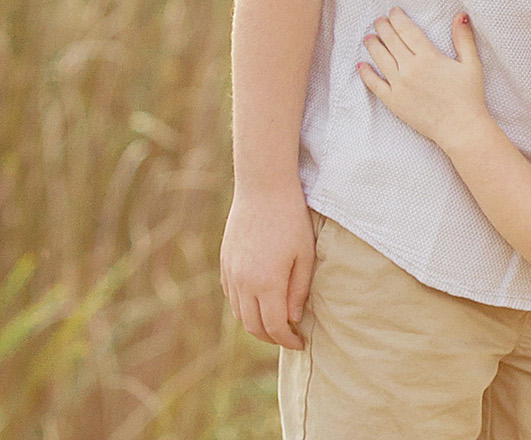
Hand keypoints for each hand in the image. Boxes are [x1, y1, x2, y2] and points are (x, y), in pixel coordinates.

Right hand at [220, 183, 315, 349]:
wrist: (263, 187)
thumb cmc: (291, 218)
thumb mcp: (305, 254)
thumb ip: (299, 290)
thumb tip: (293, 318)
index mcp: (267, 284)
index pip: (275, 327)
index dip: (288, 340)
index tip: (300, 343)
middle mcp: (244, 283)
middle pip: (254, 327)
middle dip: (271, 338)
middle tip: (288, 336)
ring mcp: (231, 273)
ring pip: (239, 314)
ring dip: (256, 324)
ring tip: (274, 321)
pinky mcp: (225, 262)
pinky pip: (231, 295)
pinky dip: (243, 306)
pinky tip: (258, 301)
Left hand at [359, 10, 487, 147]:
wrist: (460, 128)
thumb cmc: (468, 96)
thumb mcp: (471, 63)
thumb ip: (464, 38)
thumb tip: (460, 14)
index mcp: (428, 57)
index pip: (407, 30)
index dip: (398, 18)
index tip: (393, 11)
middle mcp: (410, 69)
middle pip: (392, 41)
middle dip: (383, 27)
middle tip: (379, 20)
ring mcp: (399, 86)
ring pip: (381, 59)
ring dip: (373, 45)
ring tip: (369, 37)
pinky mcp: (394, 102)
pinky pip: (375, 85)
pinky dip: (366, 74)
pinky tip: (361, 65)